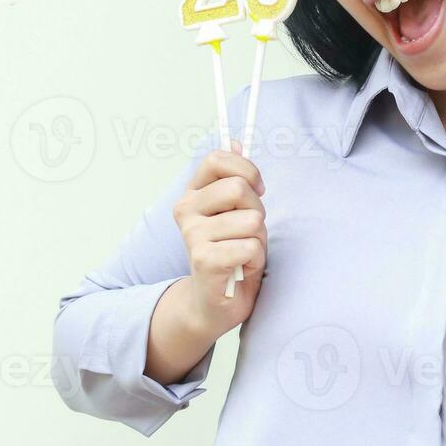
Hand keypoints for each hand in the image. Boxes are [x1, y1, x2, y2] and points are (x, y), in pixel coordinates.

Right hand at [171, 140, 267, 336]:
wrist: (214, 303)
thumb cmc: (230, 254)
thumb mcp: (235, 212)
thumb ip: (234, 179)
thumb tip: (236, 142)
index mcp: (193, 194)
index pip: (217, 159)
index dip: (246, 171)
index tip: (256, 190)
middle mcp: (186, 210)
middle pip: (238, 188)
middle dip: (257, 211)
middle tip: (249, 231)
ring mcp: (193, 235)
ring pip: (251, 221)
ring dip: (259, 240)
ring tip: (244, 253)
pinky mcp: (204, 260)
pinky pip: (250, 247)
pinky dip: (255, 260)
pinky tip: (241, 269)